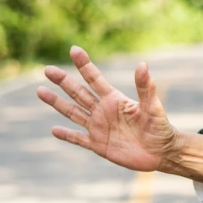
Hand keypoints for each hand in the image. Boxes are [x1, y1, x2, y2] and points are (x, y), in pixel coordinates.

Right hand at [38, 46, 177, 170]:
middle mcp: (103, 111)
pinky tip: (54, 130)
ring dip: (57, 103)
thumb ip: (146, 88)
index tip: (74, 50)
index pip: (95, 79)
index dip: (85, 65)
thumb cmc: (160, 128)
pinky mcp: (98, 145)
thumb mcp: (152, 107)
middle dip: (64, 81)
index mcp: (115, 100)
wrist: (162, 152)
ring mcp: (99, 128)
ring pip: (74, 113)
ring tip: (40, 91)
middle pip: (79, 93)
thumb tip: (142, 64)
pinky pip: (79, 139)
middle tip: (48, 69)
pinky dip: (67, 135)